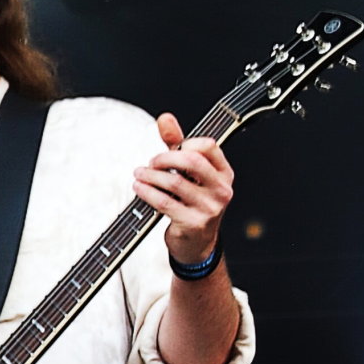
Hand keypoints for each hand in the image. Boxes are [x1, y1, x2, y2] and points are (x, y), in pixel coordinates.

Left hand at [132, 113, 234, 267]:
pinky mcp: (193, 223)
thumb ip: (177, 145)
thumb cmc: (192, 204)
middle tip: (151, 163)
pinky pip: (165, 202)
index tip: (171, 150)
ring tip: (139, 174)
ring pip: (174, 182)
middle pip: (191, 161)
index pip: (208, 146)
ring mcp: (209, 208)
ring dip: (150, 176)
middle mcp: (221, 190)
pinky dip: (147, 192)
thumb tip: (165, 118)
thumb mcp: (190, 175)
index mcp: (224, 174)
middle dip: (164, 158)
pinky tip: (139, 188)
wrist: (197, 244)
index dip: (186, 143)